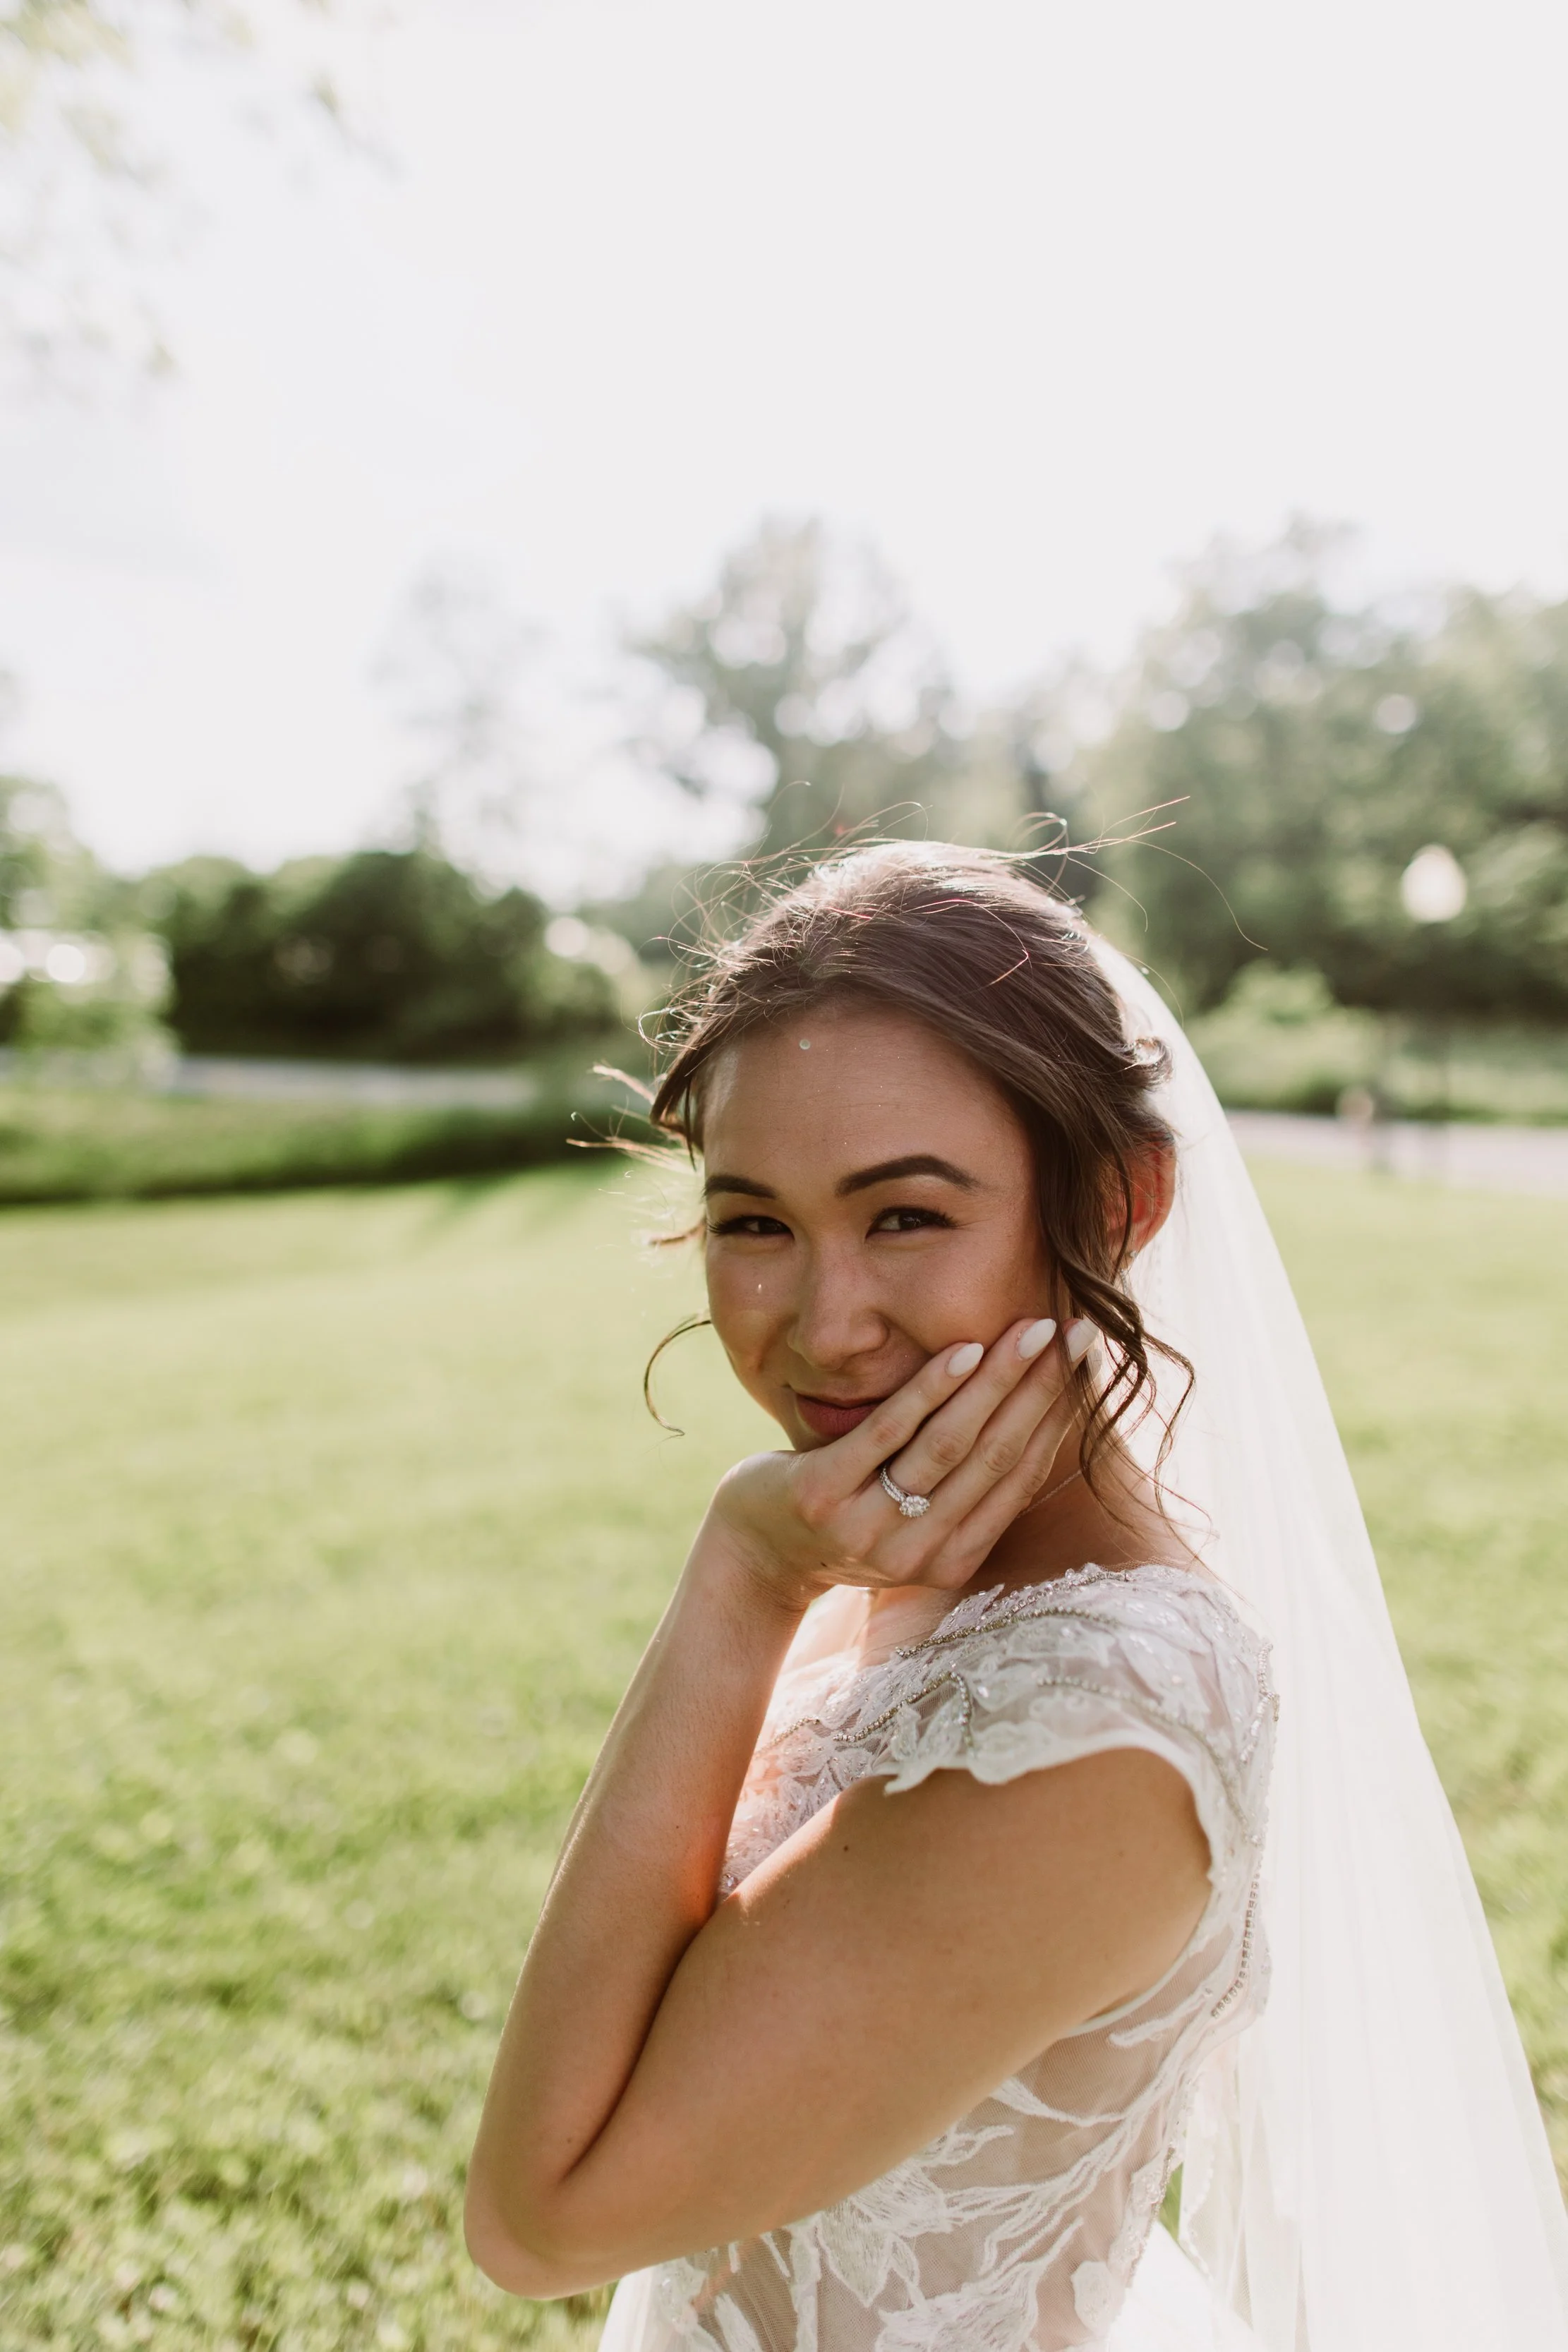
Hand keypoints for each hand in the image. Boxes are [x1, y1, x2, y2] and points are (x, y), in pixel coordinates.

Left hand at [702, 1317, 1097, 1614]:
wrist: (755, 1554)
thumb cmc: (847, 1516)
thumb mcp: (913, 1516)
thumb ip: (964, 1483)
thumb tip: (1037, 1412)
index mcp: (952, 1561)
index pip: (1019, 1478)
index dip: (1058, 1417)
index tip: (1085, 1363)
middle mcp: (916, 1553)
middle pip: (996, 1456)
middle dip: (1042, 1389)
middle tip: (1076, 1333)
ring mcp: (868, 1528)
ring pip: (950, 1443)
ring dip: (998, 1380)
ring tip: (1031, 1330)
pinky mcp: (824, 1495)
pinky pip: (890, 1432)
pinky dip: (931, 1388)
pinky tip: (963, 1348)